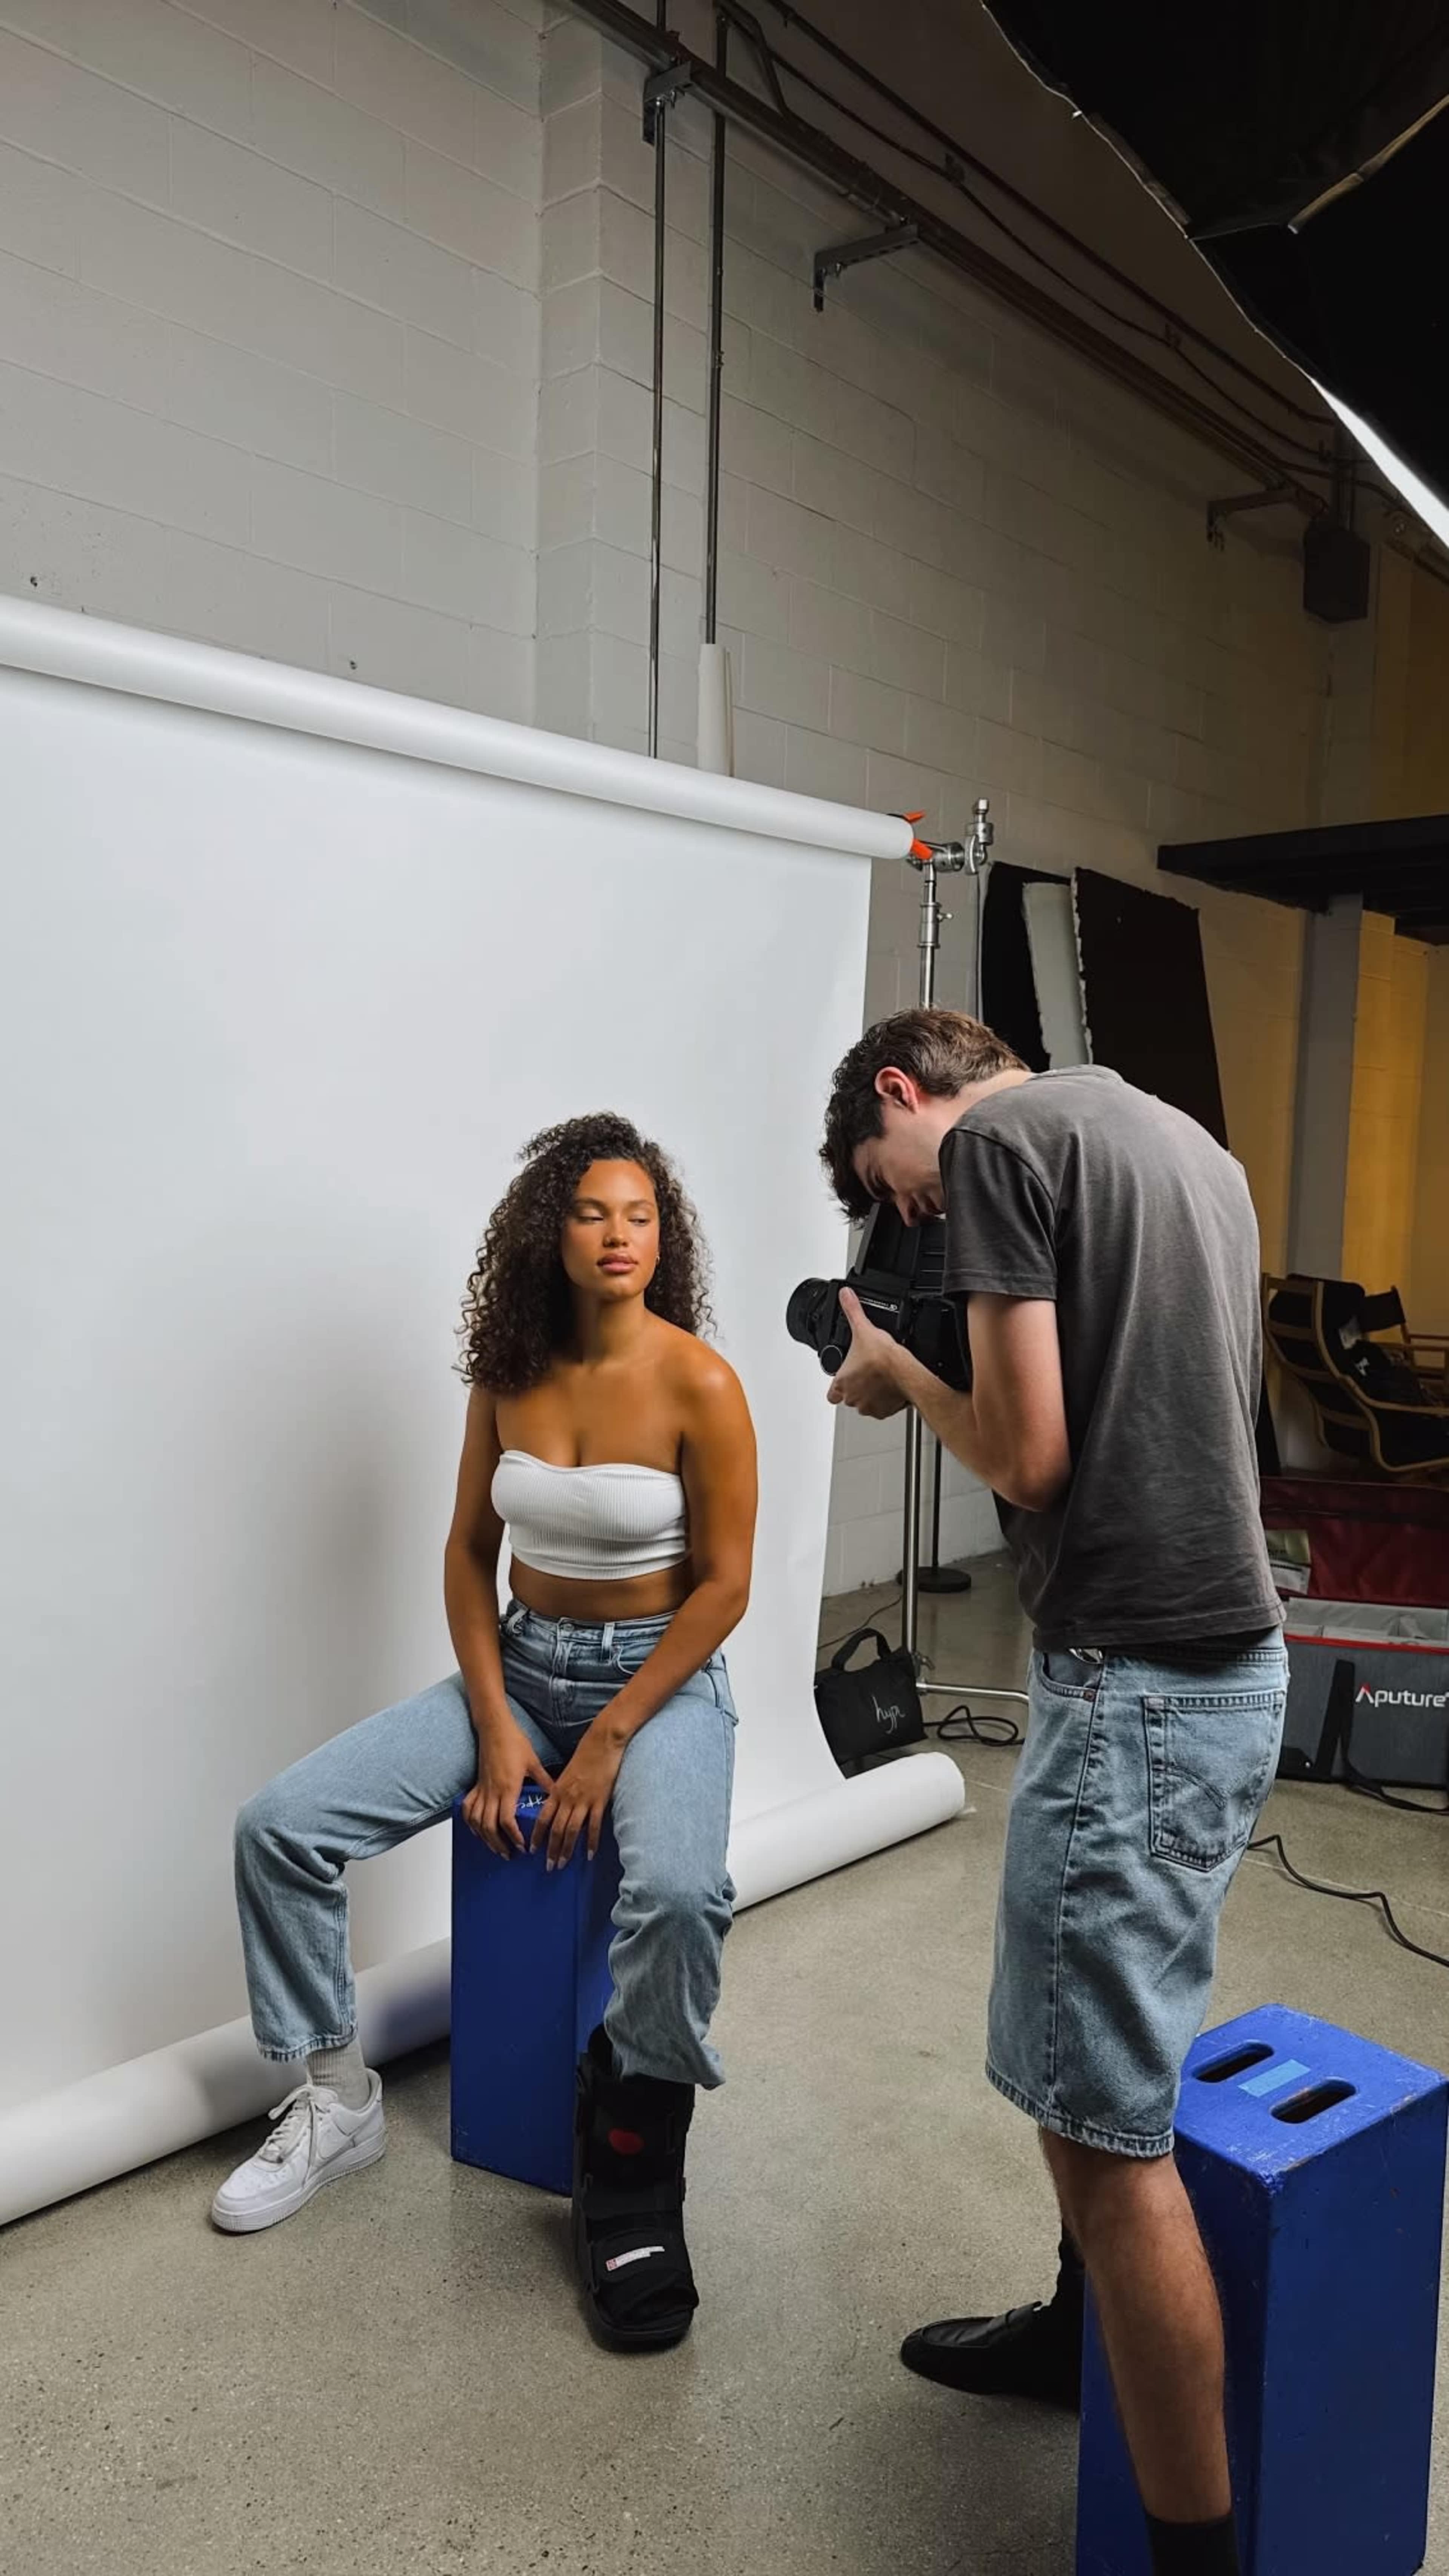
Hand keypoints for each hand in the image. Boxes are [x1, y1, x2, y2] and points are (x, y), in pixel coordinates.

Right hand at [462, 1721, 554, 1857]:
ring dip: (484, 1837)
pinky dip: (470, 1822)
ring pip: (476, 1821)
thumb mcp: (534, 1762)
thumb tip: (558, 1793)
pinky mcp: (476, 1785)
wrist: (495, 1729)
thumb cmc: (514, 1743)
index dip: (513, 1837)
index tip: (521, 1846)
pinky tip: (476, 1830)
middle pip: (489, 1827)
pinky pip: (468, 1808)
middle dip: (498, 1844)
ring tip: (494, 1847)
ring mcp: (482, 1789)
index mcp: (508, 1788)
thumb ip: (545, 1780)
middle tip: (508, 1854)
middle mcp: (492, 1792)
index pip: (506, 1821)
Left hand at [532, 1723, 627, 1870]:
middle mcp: (567, 1798)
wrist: (602, 1742)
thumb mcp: (567, 1773)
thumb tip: (557, 1807)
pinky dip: (591, 1842)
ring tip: (563, 1864)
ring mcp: (583, 1800)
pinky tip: (589, 1854)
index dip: (537, 1836)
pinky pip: (593, 1825)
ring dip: (566, 1849)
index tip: (532, 1850)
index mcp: (557, 1791)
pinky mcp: (599, 1800)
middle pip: (556, 1829)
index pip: (542, 1818)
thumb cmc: (585, 1755)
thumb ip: (561, 1791)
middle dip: (551, 1849)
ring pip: (571, 1830)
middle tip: (549, 1866)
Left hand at [827, 1287, 907, 1418]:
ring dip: (871, 1394)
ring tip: (880, 1379)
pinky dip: (886, 1400)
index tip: (845, 1377)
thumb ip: (852, 1311)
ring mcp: (868, 1406)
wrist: (907, 1372)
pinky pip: (882, 1408)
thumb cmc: (884, 1358)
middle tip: (867, 1374)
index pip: (831, 1394)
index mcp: (842, 1382)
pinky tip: (891, 1387)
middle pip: (849, 1397)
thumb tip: (845, 1295)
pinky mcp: (885, 1411)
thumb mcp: (864, 1329)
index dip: (837, 1386)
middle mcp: (852, 1397)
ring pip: (865, 1404)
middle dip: (857, 1387)